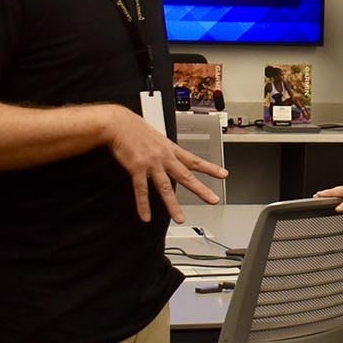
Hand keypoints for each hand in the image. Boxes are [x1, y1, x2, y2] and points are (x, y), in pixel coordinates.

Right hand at [101, 106, 224, 223]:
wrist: (118, 123)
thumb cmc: (135, 128)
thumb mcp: (156, 136)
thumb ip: (164, 149)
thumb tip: (169, 157)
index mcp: (170, 149)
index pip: (195, 160)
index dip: (210, 168)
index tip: (223, 174)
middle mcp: (164, 157)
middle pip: (186, 176)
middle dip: (200, 189)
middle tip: (213, 200)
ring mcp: (151, 163)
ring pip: (166, 187)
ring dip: (173, 205)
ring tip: (180, 218)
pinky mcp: (136, 168)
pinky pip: (141, 190)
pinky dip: (143, 204)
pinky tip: (146, 216)